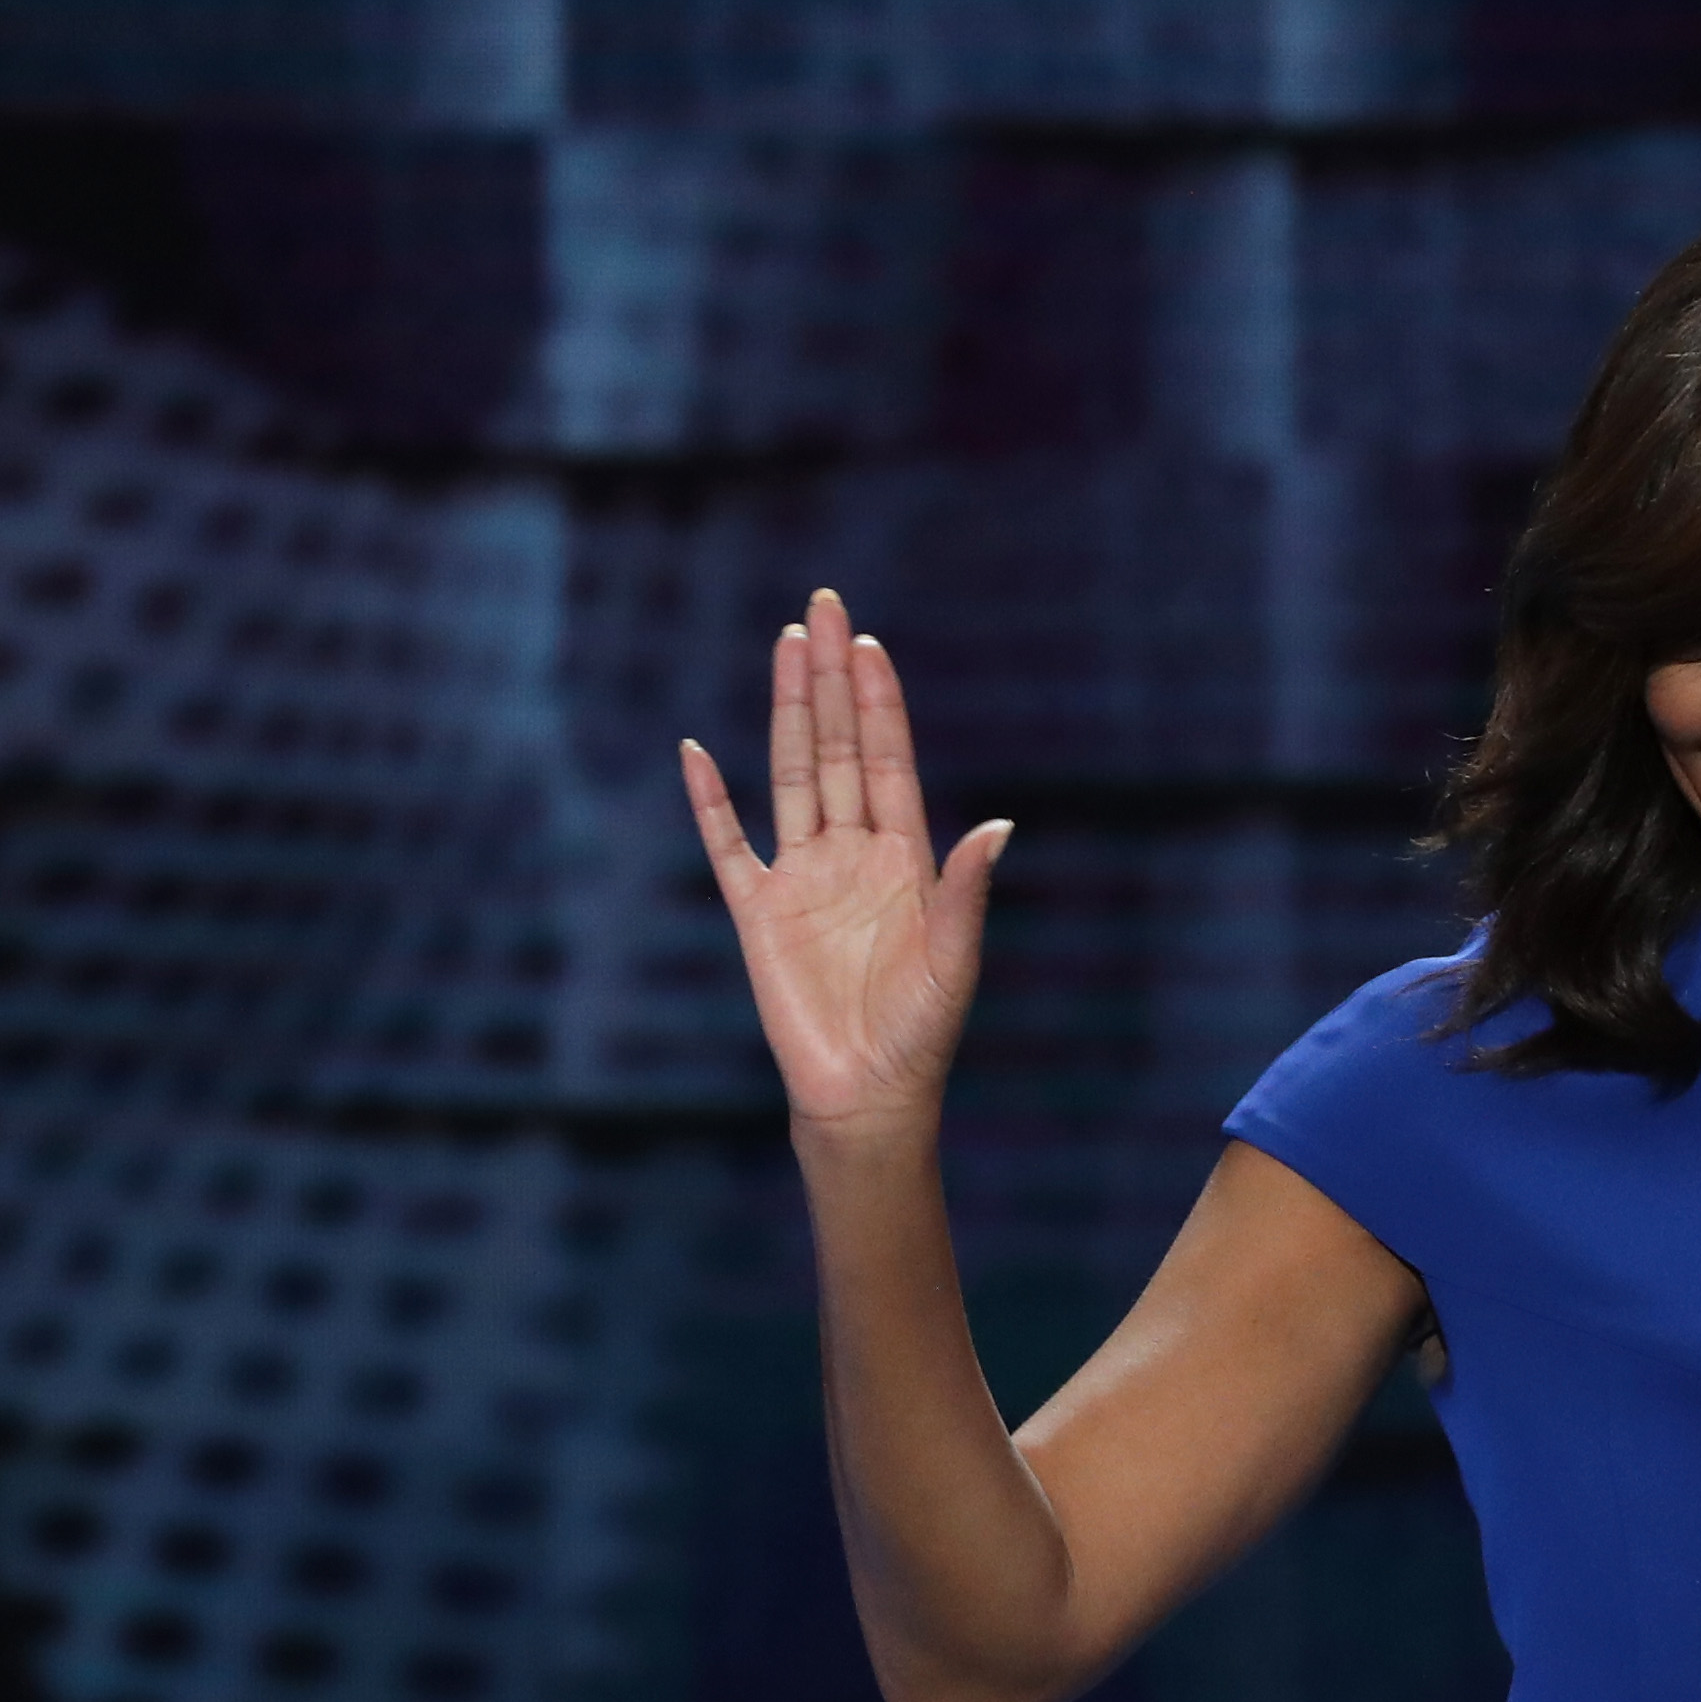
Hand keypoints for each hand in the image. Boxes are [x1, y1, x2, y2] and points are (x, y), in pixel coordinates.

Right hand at [683, 588, 1009, 1140]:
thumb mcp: (955, 961)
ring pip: (789, 774)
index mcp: (906, 859)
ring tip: (785, 645)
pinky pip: (727, 843)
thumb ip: (967, 891)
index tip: (870, 645)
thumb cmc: (922, 1034)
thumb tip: (1002, 827)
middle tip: (825, 607)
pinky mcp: (756, 912)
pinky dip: (710, 799)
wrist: (866, 1094)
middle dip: (831, 679)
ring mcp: (801, 876)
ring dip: (786, 711)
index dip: (879, 704)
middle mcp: (852, 854)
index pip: (887, 761)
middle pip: (836, 747)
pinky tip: (697, 750)